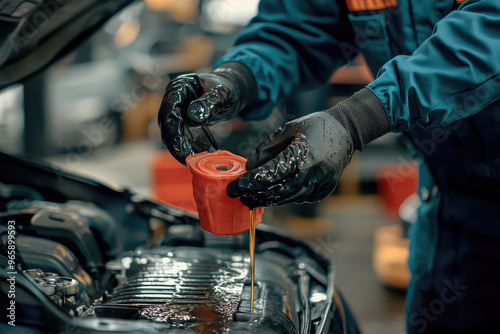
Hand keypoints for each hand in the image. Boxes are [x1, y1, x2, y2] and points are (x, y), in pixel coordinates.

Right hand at [158, 63, 255, 163]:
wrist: (230, 92)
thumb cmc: (226, 88)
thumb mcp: (221, 94)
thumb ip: (210, 103)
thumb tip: (196, 117)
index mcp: (181, 85)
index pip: (171, 105)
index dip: (173, 123)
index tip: (178, 140)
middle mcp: (174, 96)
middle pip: (166, 119)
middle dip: (173, 139)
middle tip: (182, 155)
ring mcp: (176, 109)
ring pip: (169, 129)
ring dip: (176, 144)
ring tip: (185, 159)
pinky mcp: (181, 120)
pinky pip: (178, 134)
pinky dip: (182, 144)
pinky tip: (189, 155)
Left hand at [227, 87, 391, 207]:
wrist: (346, 131)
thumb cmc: (314, 126)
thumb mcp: (287, 129)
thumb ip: (266, 148)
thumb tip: (249, 167)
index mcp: (301, 155)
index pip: (269, 175)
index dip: (249, 183)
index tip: (234, 187)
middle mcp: (312, 172)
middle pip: (278, 192)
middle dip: (256, 196)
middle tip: (240, 198)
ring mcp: (320, 183)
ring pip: (289, 198)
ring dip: (269, 200)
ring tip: (253, 199)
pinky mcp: (325, 189)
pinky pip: (301, 198)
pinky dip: (286, 198)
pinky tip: (274, 195)